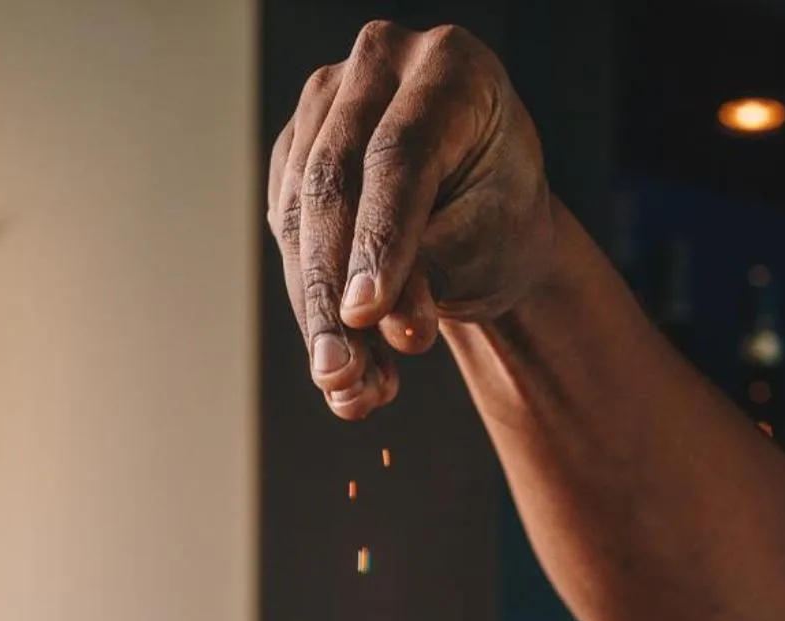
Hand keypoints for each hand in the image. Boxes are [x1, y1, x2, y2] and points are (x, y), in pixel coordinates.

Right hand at [268, 20, 552, 417]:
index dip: (378, 241)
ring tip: (351, 391)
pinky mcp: (295, 152)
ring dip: (318, 317)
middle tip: (341, 376)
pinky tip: (344, 369)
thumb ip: (431, 270)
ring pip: (297, 218)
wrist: (483, 220)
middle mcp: (377, 66)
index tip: (366, 316)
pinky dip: (310, 308)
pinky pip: (286, 235)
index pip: (397, 157)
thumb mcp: (486, 243)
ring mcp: (326, 105)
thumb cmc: (499, 219)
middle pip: (332, 186)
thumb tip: (376, 326)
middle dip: (333, 295)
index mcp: (449, 68)